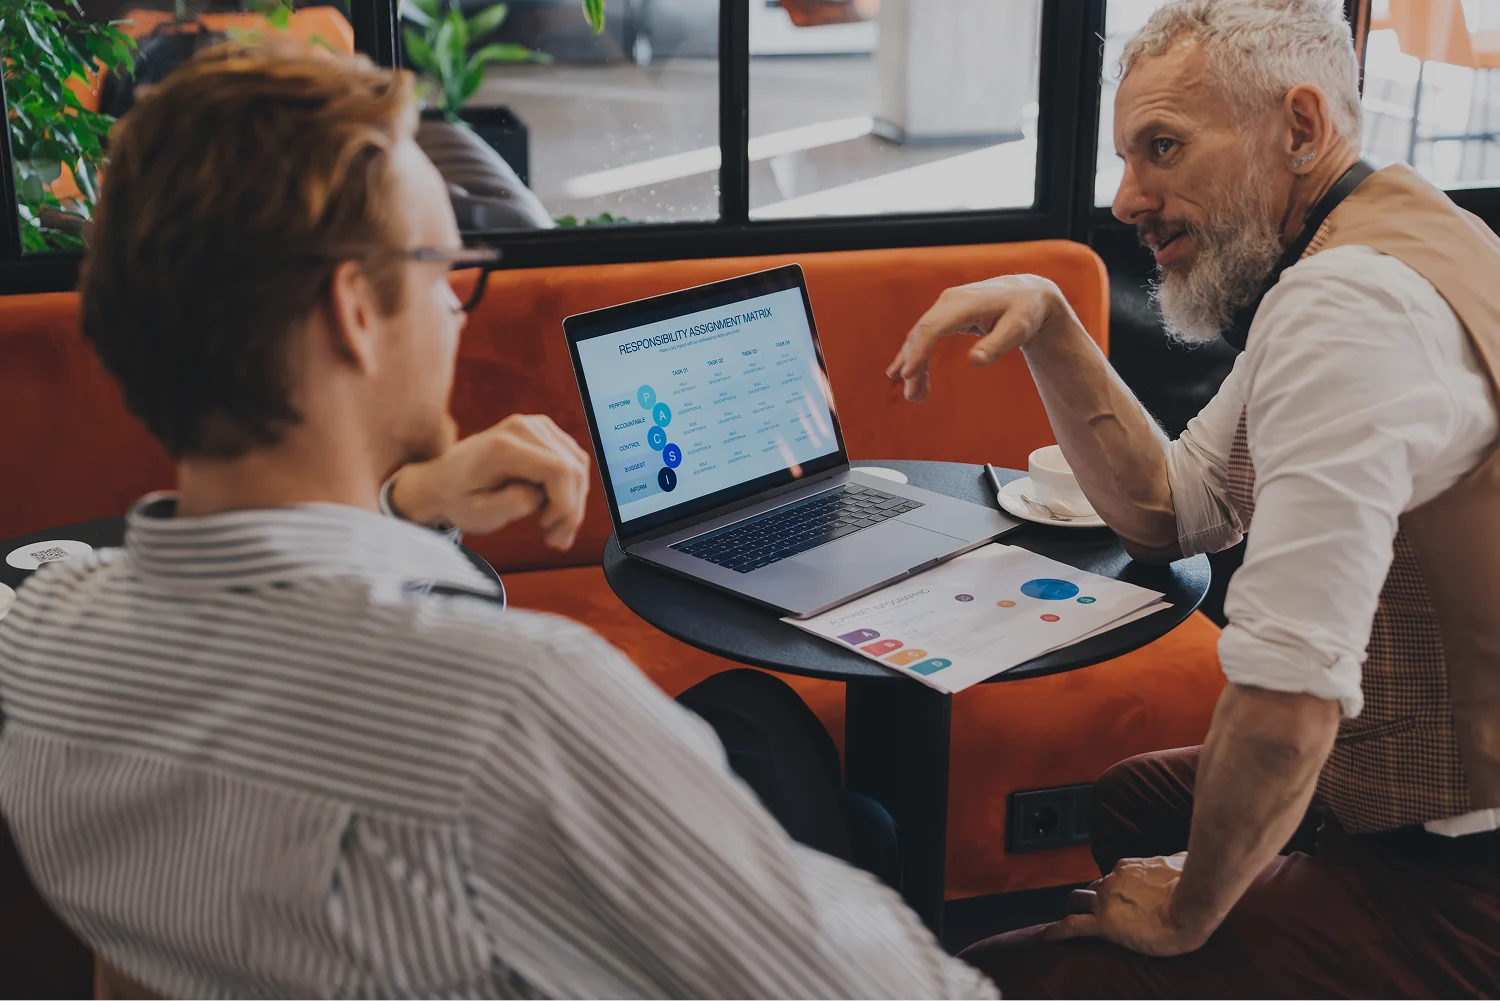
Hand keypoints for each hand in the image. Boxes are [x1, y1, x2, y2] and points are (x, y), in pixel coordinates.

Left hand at [390, 414, 591, 548]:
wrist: (444, 478)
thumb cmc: (459, 498)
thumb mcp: (480, 513)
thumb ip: (514, 504)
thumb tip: (542, 496)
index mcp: (504, 446)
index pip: (559, 470)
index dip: (566, 504)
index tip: (550, 530)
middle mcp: (522, 427)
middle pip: (572, 468)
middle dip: (571, 509)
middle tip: (557, 539)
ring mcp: (535, 424)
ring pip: (578, 465)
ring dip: (573, 501)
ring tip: (554, 529)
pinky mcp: (543, 429)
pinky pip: (573, 460)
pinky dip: (570, 488)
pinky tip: (553, 509)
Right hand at [885, 275, 1073, 401]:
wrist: (1028, 294)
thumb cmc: (1024, 311)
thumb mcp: (1017, 330)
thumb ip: (995, 345)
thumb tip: (974, 360)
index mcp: (964, 303)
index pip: (932, 327)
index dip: (919, 351)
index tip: (908, 375)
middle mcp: (948, 301)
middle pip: (921, 334)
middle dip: (912, 365)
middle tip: (912, 397)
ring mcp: (944, 307)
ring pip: (920, 337)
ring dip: (913, 365)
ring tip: (913, 395)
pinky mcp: (945, 315)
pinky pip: (926, 337)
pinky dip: (918, 357)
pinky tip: (910, 375)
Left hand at [1041, 852, 1209, 956]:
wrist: (1194, 904)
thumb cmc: (1195, 884)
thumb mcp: (1183, 862)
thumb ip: (1176, 860)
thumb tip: (1183, 857)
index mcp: (1129, 868)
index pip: (1112, 876)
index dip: (1113, 889)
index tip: (1118, 899)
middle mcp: (1113, 880)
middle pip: (1091, 887)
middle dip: (1090, 898)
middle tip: (1094, 913)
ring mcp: (1106, 900)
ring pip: (1078, 901)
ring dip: (1075, 910)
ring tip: (1070, 925)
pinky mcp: (1104, 923)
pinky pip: (1071, 926)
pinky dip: (1056, 931)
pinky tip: (1044, 938)